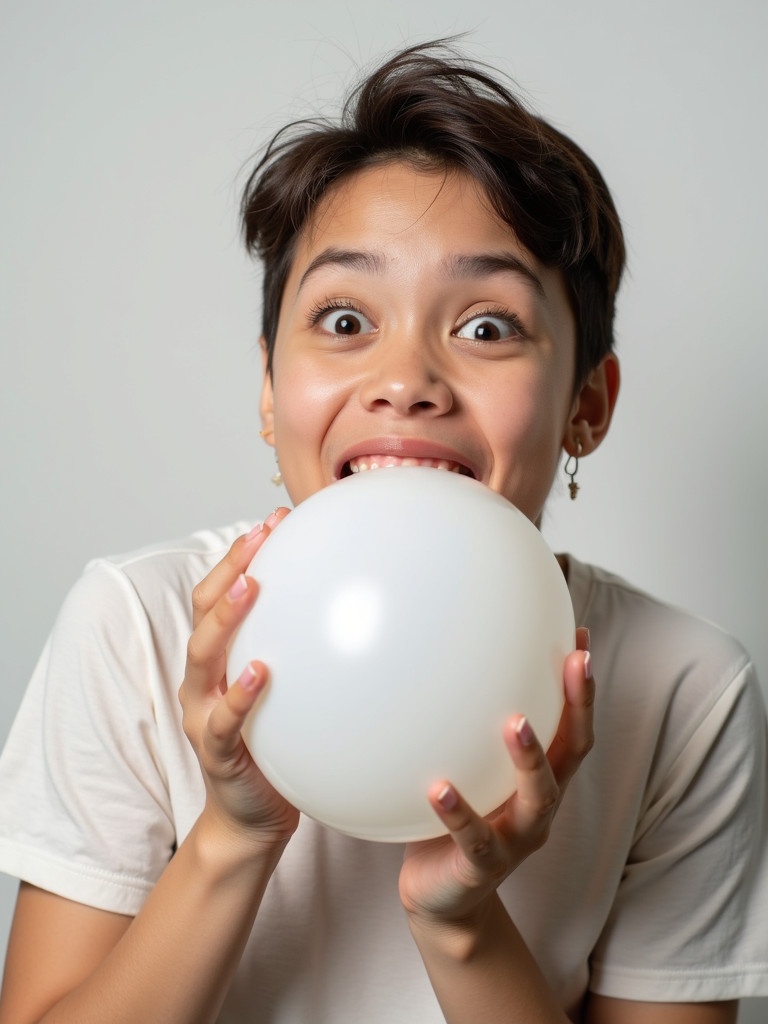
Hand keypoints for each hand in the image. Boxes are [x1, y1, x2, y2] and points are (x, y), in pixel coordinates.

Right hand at [178, 508, 299, 847]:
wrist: (251, 820)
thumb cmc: (274, 749)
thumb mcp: (289, 694)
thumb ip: (303, 655)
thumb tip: (357, 610)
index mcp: (217, 662)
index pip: (218, 595)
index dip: (239, 555)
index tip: (274, 520)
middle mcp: (202, 680)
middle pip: (203, 612)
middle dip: (230, 569)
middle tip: (261, 535)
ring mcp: (204, 714)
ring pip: (202, 656)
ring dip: (226, 618)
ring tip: (253, 586)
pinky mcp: (216, 752)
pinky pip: (224, 720)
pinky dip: (239, 693)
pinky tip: (260, 671)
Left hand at [399, 627, 593, 925]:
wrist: (443, 898)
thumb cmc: (459, 819)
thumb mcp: (472, 768)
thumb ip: (473, 729)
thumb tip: (456, 660)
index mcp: (542, 782)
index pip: (574, 730)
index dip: (582, 688)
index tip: (581, 640)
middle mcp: (539, 809)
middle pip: (570, 757)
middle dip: (577, 708)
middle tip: (572, 663)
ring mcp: (514, 840)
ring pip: (535, 801)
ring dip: (529, 760)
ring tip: (514, 722)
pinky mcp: (479, 867)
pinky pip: (472, 839)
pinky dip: (458, 813)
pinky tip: (437, 787)